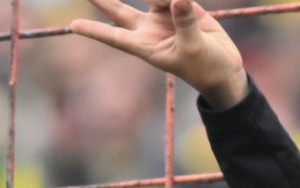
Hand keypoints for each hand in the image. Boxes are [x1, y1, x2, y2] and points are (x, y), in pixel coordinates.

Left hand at [70, 0, 247, 108]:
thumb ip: (185, 23)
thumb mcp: (194, 49)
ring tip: (178, 1)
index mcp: (146, 46)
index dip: (95, 31)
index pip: (114, 37)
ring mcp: (164, 15)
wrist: (225, 68)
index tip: (73, 27)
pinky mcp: (183, 7)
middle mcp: (149, 29)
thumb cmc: (205, 69)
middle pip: (118, 9)